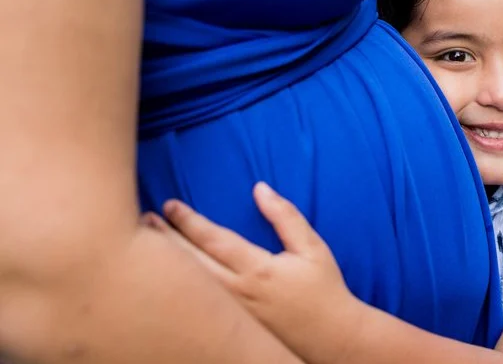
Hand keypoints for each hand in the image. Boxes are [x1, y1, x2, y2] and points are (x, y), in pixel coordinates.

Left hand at [144, 183, 362, 363]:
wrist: (332, 340)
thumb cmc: (324, 290)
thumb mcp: (312, 248)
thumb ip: (285, 216)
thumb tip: (260, 188)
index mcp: (257, 270)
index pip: (213, 240)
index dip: (188, 221)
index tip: (170, 205)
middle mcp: (238, 294)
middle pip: (191, 263)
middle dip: (165, 239)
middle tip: (143, 220)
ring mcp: (231, 315)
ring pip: (189, 286)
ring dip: (166, 263)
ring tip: (146, 245)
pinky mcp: (232, 330)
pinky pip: (198, 306)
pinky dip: (179, 287)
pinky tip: (166, 277)